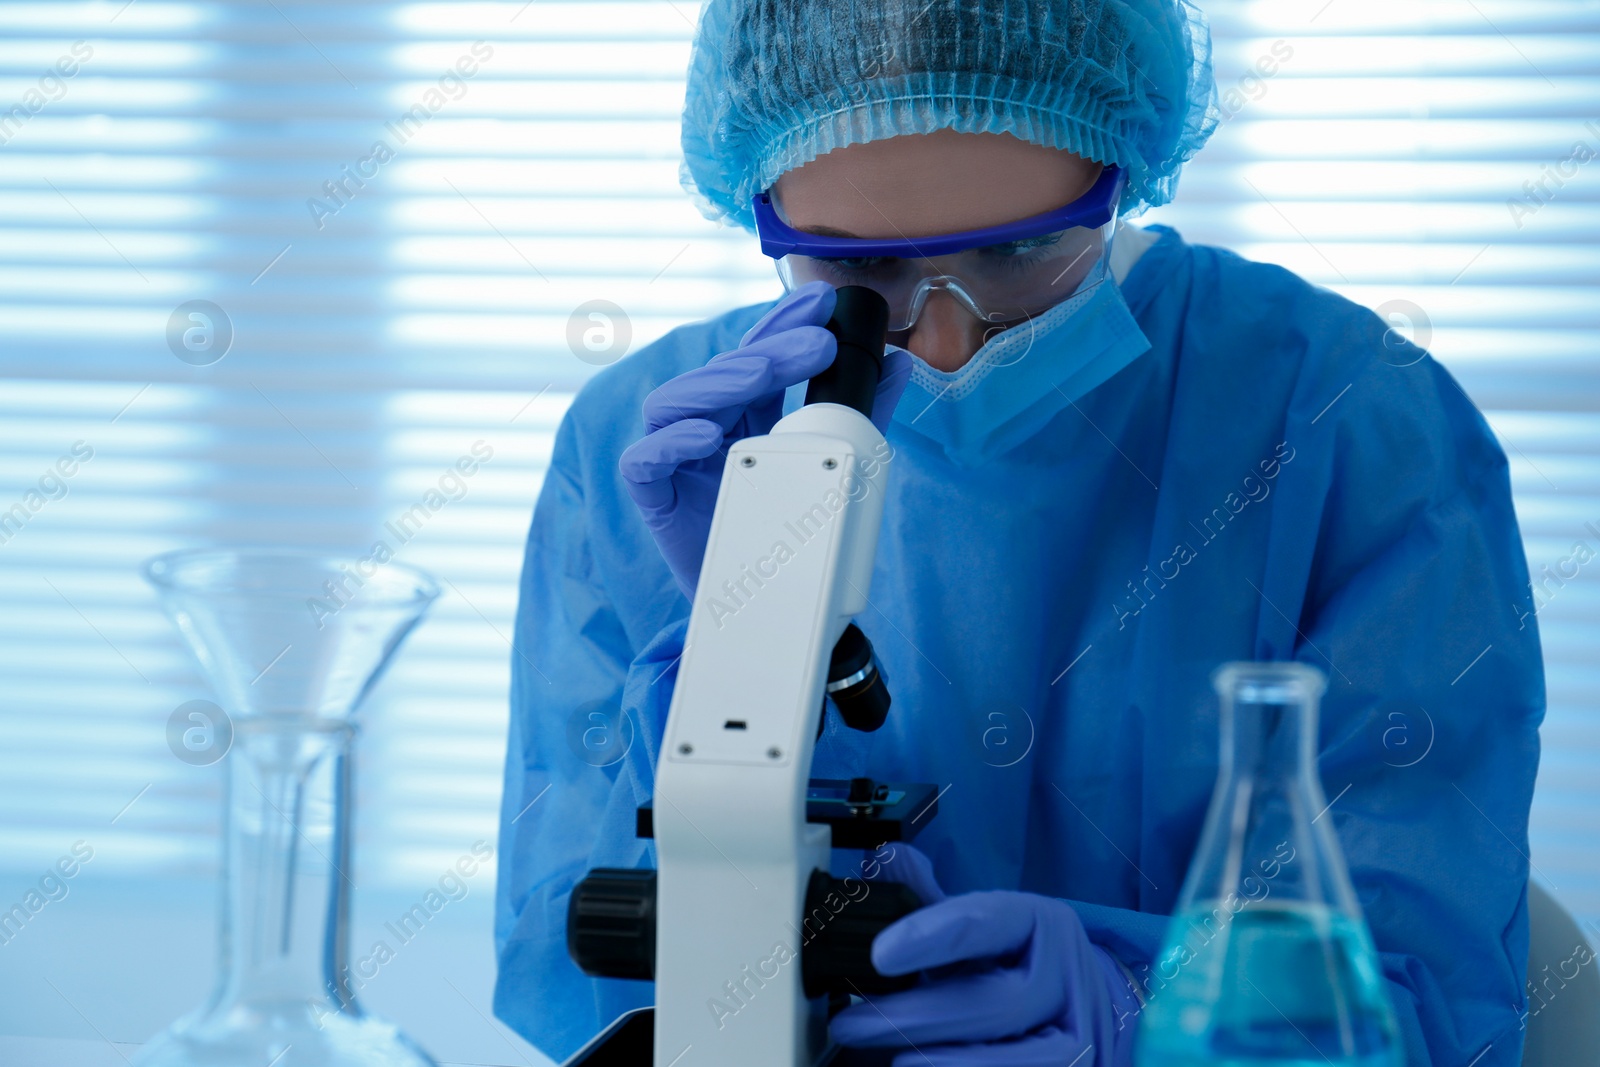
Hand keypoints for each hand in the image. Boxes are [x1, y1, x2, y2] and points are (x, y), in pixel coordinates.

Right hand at [620, 281, 910, 596]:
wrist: (761, 610)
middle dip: (767, 351)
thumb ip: (861, 415)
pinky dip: (671, 443)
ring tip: (759, 374)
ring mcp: (675, 459)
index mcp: (741, 413)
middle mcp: (704, 426)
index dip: (780, 326)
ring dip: (718, 383)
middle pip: (722, 375)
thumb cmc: (785, 530)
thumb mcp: (832, 463)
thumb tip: (900, 364)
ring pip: (675, 403)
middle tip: (817, 343)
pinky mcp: (653, 497)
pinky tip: (705, 435)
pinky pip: (644, 461)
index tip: (819, 302)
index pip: (756, 357)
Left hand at [833, 849, 1138, 1066]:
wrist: (1084, 1007)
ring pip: (1015, 1057)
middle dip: (917, 1016)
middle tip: (852, 1023)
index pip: (988, 923)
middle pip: (995, 1004)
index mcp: (1043, 923)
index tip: (881, 953)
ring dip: (943, 1061)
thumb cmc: (1019, 964)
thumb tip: (887, 861)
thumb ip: (934, 902)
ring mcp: (1077, 1035)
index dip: (932, 937)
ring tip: (887, 1058)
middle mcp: (1067, 978)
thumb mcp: (983, 927)